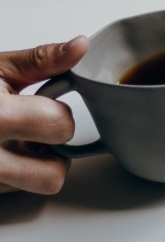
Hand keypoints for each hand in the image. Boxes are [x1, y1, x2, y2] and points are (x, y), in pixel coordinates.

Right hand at [0, 36, 87, 194]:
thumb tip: (79, 47)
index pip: (59, 127)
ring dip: (33, 166)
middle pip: (52, 175)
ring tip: (12, 140)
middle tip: (36, 131)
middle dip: (53, 151)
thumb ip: (40, 61)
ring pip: (31, 189)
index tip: (47, 106)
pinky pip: (8, 194)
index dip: (59, 114)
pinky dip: (11, 176)